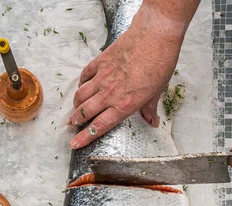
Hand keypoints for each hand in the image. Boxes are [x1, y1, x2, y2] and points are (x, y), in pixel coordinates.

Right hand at [69, 2, 190, 148]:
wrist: (154, 36)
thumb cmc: (159, 64)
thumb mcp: (157, 92)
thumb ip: (149, 109)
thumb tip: (152, 121)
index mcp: (124, 105)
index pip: (99, 126)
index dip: (85, 137)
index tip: (75, 144)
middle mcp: (110, 94)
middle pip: (85, 112)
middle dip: (76, 121)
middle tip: (72, 126)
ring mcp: (103, 77)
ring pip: (81, 95)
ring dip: (76, 104)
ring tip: (74, 110)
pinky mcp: (101, 61)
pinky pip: (85, 75)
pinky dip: (82, 83)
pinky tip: (82, 86)